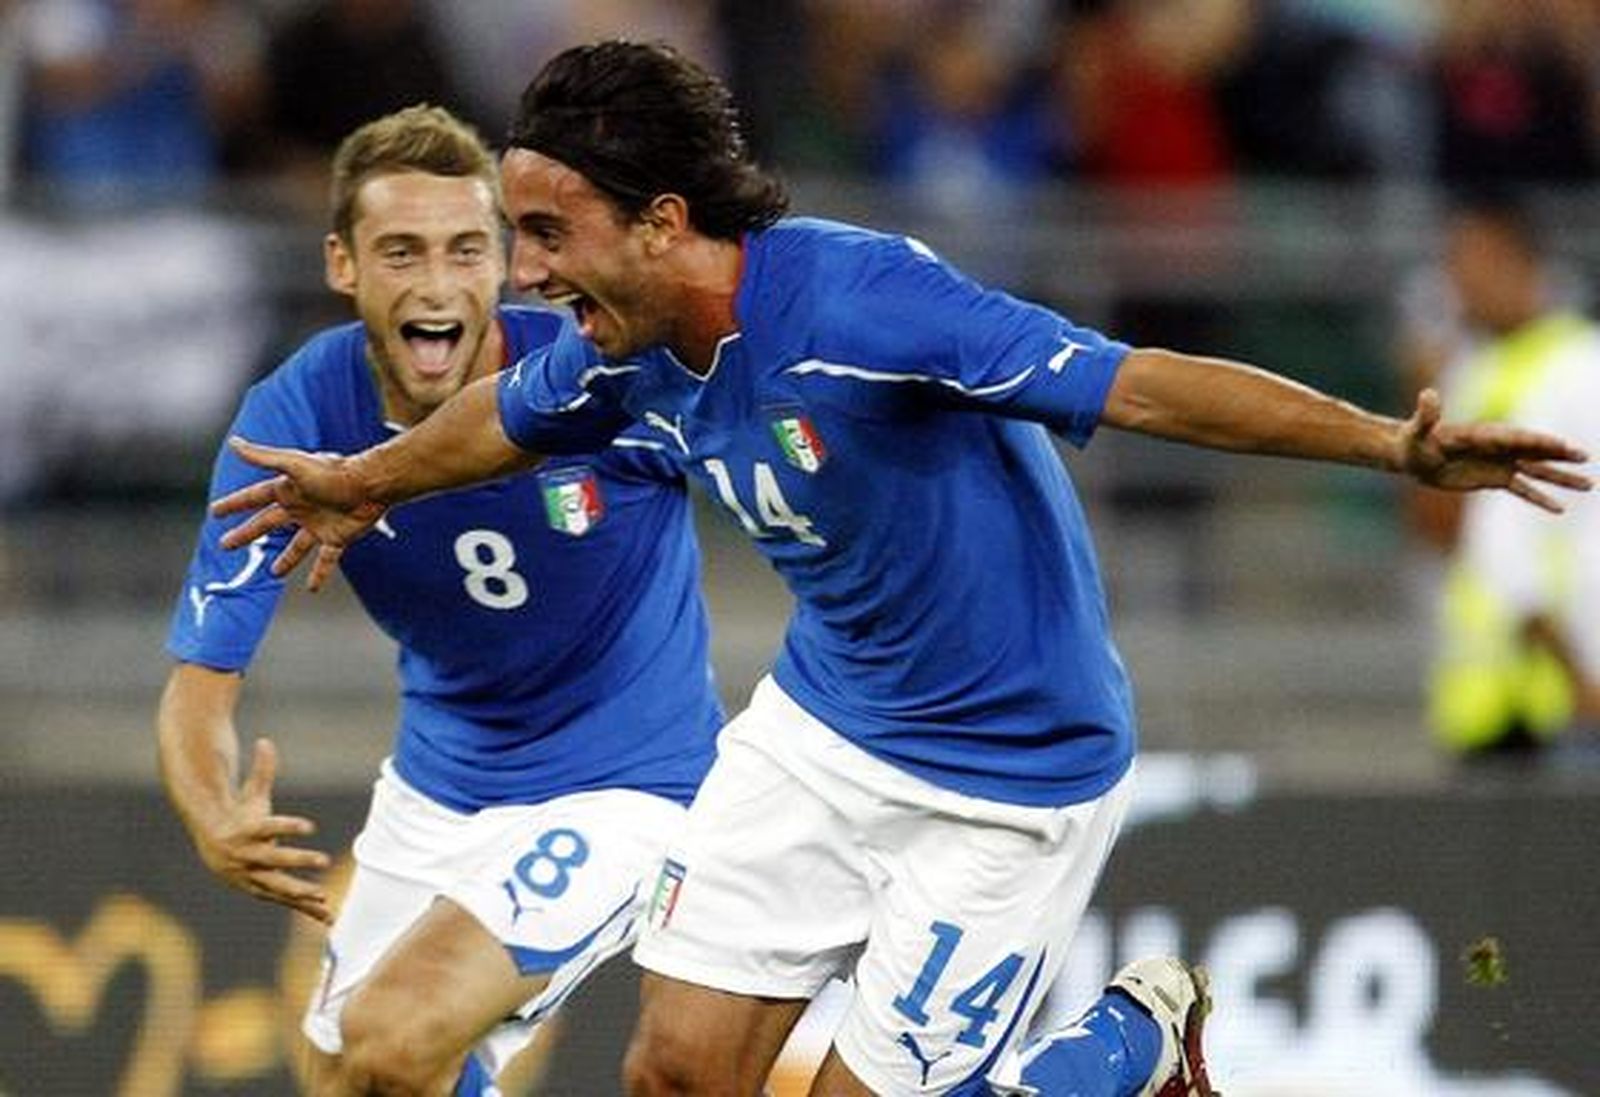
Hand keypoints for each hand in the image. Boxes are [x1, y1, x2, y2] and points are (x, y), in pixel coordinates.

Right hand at [191, 739, 331, 922]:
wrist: (214, 844)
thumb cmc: (239, 815)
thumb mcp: (250, 795)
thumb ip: (262, 772)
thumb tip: (265, 741)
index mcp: (246, 831)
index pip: (269, 827)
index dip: (288, 826)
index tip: (310, 825)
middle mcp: (247, 857)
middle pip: (274, 860)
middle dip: (298, 861)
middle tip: (323, 860)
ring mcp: (251, 876)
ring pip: (278, 886)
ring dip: (301, 893)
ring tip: (323, 897)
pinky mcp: (260, 889)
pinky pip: (285, 901)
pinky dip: (305, 908)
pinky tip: (327, 916)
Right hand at [211, 437, 386, 590]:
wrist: (370, 485)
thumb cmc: (333, 473)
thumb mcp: (294, 464)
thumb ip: (264, 457)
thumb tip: (234, 443)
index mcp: (288, 490)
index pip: (253, 498)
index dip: (234, 504)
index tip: (215, 512)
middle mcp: (301, 508)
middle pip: (266, 524)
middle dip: (246, 534)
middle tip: (225, 545)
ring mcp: (318, 525)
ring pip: (296, 546)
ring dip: (286, 560)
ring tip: (273, 574)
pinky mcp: (337, 538)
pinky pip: (325, 560)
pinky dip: (319, 574)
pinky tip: (312, 588)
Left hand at [1398, 389, 1591, 511]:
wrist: (1413, 456)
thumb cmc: (1413, 442)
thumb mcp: (1418, 431)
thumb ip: (1427, 415)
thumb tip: (1428, 394)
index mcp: (1484, 435)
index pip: (1515, 438)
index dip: (1537, 442)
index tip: (1560, 446)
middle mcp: (1498, 447)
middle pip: (1534, 451)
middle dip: (1558, 454)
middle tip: (1584, 457)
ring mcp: (1500, 463)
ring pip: (1537, 471)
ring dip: (1561, 477)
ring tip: (1589, 484)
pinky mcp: (1496, 478)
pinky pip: (1523, 489)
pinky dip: (1540, 498)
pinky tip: (1560, 509)